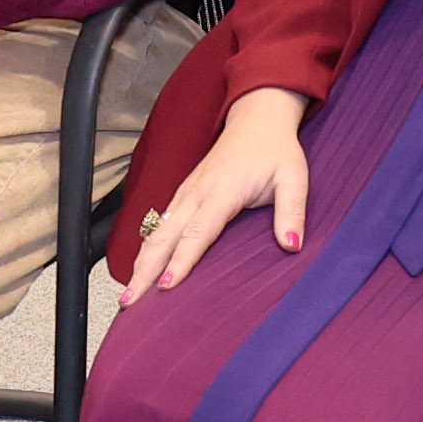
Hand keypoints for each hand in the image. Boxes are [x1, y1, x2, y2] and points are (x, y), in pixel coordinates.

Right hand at [133, 87, 315, 291]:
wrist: (258, 120)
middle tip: (130, 300)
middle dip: (145, 270)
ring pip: (157, 232)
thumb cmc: (276, 150)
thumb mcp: (294, 177)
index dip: (181, 261)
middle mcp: (197, 192)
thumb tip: (292, 244)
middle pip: (165, 237)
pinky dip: (147, 248)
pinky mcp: (184, 193)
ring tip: (128, 295)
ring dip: (141, 263)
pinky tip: (140, 269)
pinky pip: (161, 225)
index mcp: (222, 190)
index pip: (197, 232)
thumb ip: (292, 211)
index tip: (167, 286)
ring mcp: (187, 192)